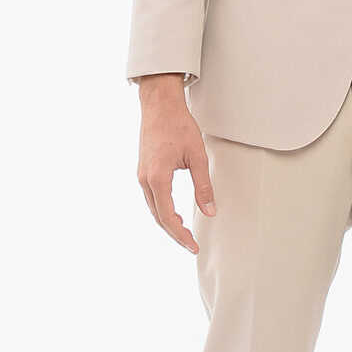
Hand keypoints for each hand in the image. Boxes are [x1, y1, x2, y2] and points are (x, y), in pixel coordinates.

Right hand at [136, 74, 215, 253]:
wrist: (160, 105)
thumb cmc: (178, 126)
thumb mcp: (197, 156)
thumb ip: (203, 186)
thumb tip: (210, 211)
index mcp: (157, 178)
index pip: (168, 217)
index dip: (181, 235)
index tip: (193, 246)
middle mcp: (145, 180)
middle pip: (158, 217)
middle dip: (174, 234)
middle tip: (191, 245)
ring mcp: (142, 175)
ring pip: (153, 209)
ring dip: (168, 223)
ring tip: (185, 233)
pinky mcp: (143, 171)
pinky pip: (151, 198)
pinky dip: (162, 210)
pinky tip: (174, 213)